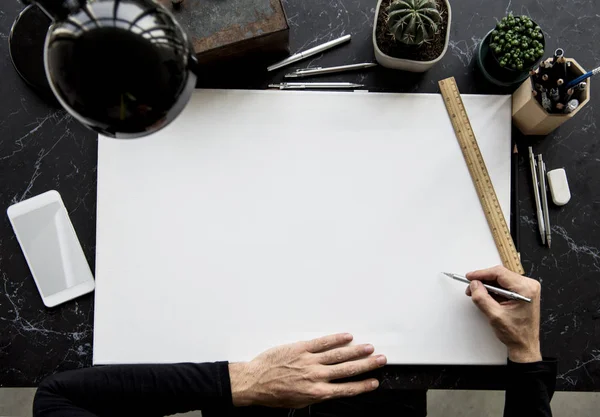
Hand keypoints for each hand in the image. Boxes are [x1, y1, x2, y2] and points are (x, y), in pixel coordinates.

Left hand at [228, 333, 385, 407]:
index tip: (374, 381)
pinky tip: (347, 337)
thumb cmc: (273, 394)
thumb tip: (330, 390)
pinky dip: (336, 339)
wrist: (255, 382)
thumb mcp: (299, 402)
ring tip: (369, 348)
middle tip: (380, 360)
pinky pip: (322, 342)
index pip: (346, 389)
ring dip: (356, 351)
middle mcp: (315, 376)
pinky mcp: (300, 348)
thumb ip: (317, 394)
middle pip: (347, 370)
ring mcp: (309, 361)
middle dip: (366, 365)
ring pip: (338, 355)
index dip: (363, 385)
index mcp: (316, 392)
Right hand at [466, 265, 541, 362]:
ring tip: (477, 293)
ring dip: (488, 285)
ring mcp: (527, 289)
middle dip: (483, 280)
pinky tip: (487, 296)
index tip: (470, 277)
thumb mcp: (495, 315)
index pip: (499, 273)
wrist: (525, 345)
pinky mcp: (523, 293)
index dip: (482, 274)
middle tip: (471, 287)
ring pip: (501, 280)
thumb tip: (474, 285)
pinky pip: (505, 285)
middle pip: (500, 275)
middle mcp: (529, 286)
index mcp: (525, 289)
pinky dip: (494, 290)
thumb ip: (482, 298)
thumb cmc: (516, 334)